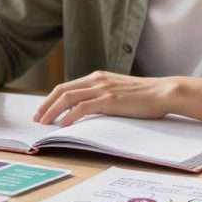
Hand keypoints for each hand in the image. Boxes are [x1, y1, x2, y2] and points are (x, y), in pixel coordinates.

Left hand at [32, 71, 175, 126]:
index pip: (67, 86)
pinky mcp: (109, 99)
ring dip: (53, 111)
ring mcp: (102, 89)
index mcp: (97, 77)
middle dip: (46, 105)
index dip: (51, 98)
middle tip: (37, 118)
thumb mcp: (119, 91)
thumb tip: (88, 108)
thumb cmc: (145, 95)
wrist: (163, 92)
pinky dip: (69, 116)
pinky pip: (82, 107)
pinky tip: (63, 125)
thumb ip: (103, 95)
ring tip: (45, 123)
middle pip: (62, 90)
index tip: (43, 110)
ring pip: (68, 98)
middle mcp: (96, 80)